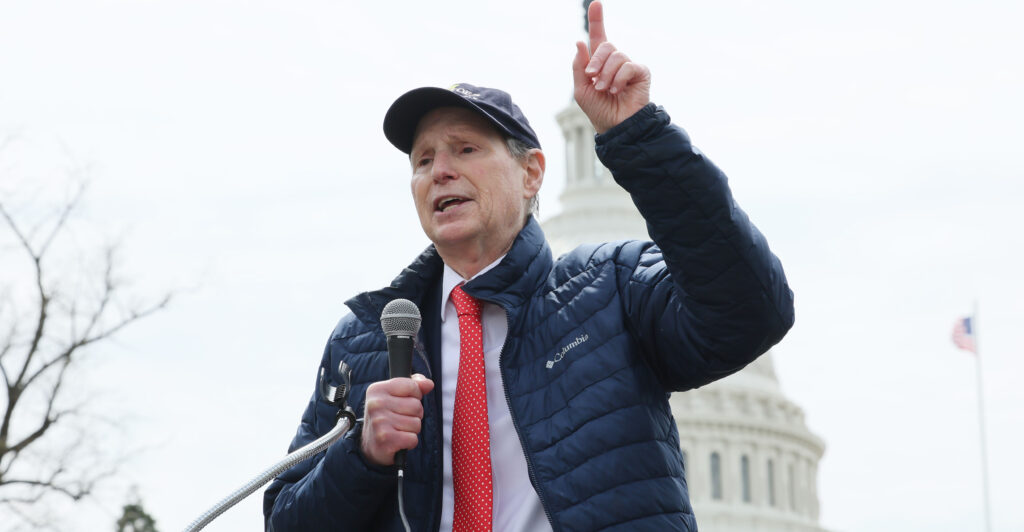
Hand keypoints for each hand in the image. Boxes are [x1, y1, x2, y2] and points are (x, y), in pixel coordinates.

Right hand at [360, 374, 434, 466]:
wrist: (370, 445)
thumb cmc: (387, 417)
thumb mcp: (395, 396)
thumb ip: (414, 386)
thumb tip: (429, 384)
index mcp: (377, 389)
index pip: (412, 386)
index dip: (415, 396)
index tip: (404, 403)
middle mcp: (376, 404)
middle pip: (416, 406)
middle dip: (415, 415)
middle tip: (400, 420)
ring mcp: (379, 422)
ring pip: (416, 423)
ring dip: (412, 430)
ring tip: (398, 430)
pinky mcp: (385, 439)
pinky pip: (413, 438)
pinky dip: (410, 442)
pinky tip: (398, 441)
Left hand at [572, 0, 650, 133]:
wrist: (616, 127)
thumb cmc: (599, 110)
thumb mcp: (581, 89)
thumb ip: (579, 66)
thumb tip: (579, 41)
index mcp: (599, 63)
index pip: (598, 37)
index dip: (596, 20)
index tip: (595, 3)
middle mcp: (615, 61)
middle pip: (605, 45)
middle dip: (595, 61)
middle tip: (592, 78)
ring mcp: (629, 66)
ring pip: (616, 56)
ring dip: (606, 75)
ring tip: (605, 89)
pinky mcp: (641, 73)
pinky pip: (628, 66)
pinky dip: (619, 79)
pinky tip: (617, 90)